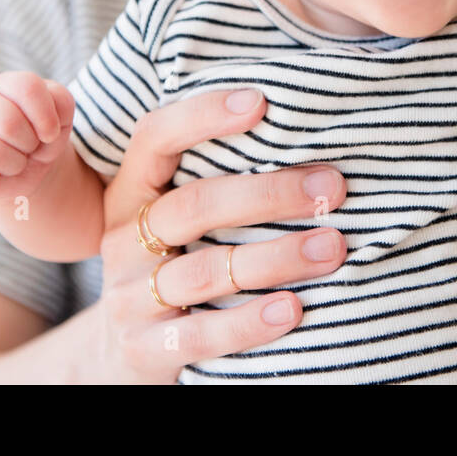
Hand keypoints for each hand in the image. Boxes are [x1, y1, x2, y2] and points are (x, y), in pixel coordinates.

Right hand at [0, 70, 74, 199]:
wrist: (28, 166)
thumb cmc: (42, 135)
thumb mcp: (60, 116)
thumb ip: (61, 105)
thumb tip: (46, 126)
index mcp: (6, 84)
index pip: (27, 87)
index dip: (46, 116)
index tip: (50, 133)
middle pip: (8, 123)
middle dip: (30, 143)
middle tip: (31, 146)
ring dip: (17, 164)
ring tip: (18, 160)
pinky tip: (0, 173)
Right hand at [82, 88, 348, 383]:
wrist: (124, 353)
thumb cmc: (176, 264)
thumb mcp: (177, 221)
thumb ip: (220, 183)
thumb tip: (312, 150)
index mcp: (131, 193)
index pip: (155, 138)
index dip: (202, 115)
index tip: (261, 102)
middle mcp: (124, 239)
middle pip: (194, 205)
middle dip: (268, 194)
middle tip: (331, 189)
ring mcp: (128, 297)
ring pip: (205, 271)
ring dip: (276, 258)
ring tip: (332, 247)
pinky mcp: (144, 349)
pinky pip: (201, 335)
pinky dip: (249, 321)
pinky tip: (293, 309)